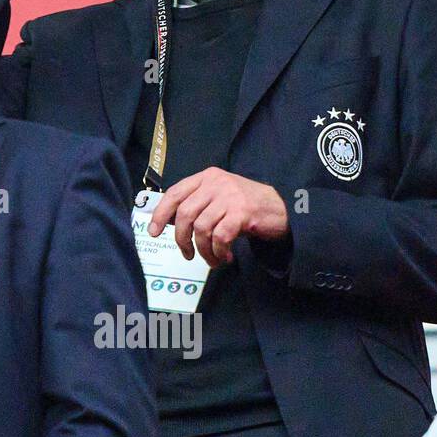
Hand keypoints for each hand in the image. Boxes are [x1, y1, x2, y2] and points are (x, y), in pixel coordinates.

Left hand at [148, 168, 288, 267]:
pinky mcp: (242, 213)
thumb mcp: (218, 198)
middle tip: (187, 253)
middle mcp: (216, 183)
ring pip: (201, 228)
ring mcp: (230, 197)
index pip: (174, 193)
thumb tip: (168, 222)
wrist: (282, 209)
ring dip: (203, 250)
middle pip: (185, 214)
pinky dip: (218, 252)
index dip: (161, 214)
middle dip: (182, 239)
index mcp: (206, 177)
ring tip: (211, 259)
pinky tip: (224, 257)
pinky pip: (219, 237)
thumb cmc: (246, 207)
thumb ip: (196, 205)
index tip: (153, 231)